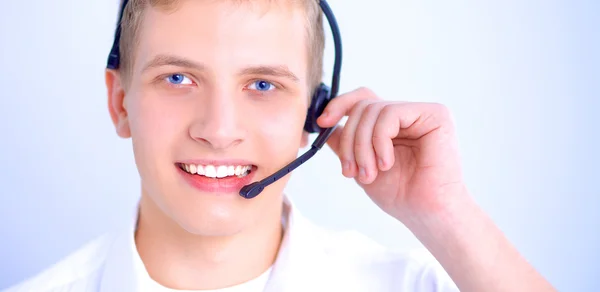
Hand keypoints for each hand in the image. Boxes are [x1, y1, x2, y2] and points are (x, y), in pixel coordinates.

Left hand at [317, 87, 465, 220]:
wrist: (425, 213)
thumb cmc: (399, 194)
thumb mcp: (360, 165)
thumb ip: (345, 142)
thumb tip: (323, 122)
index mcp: (391, 124)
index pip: (361, 99)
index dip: (338, 105)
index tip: (321, 123)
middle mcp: (407, 114)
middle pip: (362, 106)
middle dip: (350, 140)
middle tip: (351, 171)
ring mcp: (421, 112)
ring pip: (372, 110)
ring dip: (362, 146)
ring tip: (370, 173)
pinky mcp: (435, 114)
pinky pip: (390, 114)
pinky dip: (380, 141)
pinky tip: (387, 163)